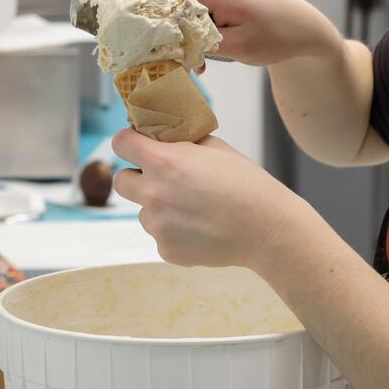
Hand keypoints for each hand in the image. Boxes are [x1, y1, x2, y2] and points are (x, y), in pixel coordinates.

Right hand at [102, 0, 340, 66]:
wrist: (305, 27)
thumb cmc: (278, 35)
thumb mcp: (239, 47)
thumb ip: (203, 43)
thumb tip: (173, 44)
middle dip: (151, 17)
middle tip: (135, 38)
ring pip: (181, 5)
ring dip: (178, 30)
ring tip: (187, 61)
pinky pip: (195, 8)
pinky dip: (191, 29)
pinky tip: (201, 56)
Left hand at [110, 129, 316, 269]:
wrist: (267, 229)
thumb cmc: (246, 183)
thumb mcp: (215, 148)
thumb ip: (182, 142)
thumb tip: (163, 138)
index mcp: (163, 161)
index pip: (120, 144)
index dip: (128, 143)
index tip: (136, 146)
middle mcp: (153, 193)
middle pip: (121, 181)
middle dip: (137, 177)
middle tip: (161, 179)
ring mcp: (158, 225)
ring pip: (143, 212)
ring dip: (158, 208)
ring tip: (194, 209)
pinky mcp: (166, 250)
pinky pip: (160, 235)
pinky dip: (174, 232)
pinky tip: (201, 229)